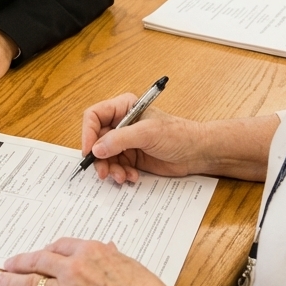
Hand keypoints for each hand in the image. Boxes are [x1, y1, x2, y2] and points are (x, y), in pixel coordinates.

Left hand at [0, 237, 179, 285]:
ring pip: (31, 285)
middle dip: (21, 262)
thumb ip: (113, 256)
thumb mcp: (131, 265)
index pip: (61, 246)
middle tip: (9, 264)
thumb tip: (108, 248)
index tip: (41, 253)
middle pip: (39, 261)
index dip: (47, 250)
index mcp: (91, 252)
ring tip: (0, 281)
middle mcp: (74, 269)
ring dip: (12, 282)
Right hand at [82, 93, 203, 182]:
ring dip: (111, 169)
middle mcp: (121, 124)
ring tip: (122, 177)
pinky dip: (121, 174)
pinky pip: (116, 167)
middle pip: (96, 140)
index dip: (88, 133)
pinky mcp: (132, 157)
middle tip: (104, 172)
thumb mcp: (147, 134)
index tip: (89, 151)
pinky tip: (132, 177)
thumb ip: (120, 139)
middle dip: (99, 158)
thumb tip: (96, 149)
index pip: (94, 116)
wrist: (197, 153)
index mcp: (123, 107)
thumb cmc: (178, 135)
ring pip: (105, 157)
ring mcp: (126, 142)